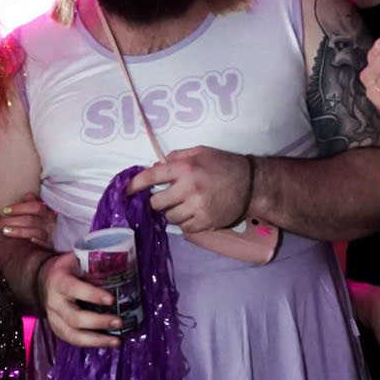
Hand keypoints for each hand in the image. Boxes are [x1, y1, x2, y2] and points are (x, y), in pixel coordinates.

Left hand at [0, 191, 57, 247]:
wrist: (59, 239)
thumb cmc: (44, 223)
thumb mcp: (40, 213)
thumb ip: (32, 203)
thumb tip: (27, 195)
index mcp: (46, 212)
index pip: (34, 207)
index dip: (19, 208)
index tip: (4, 210)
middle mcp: (49, 223)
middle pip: (30, 220)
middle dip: (11, 221)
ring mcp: (49, 235)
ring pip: (33, 232)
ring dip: (17, 231)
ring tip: (4, 231)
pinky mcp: (49, 246)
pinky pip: (43, 244)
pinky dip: (35, 242)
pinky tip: (26, 242)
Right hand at [38, 252, 121, 348]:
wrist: (44, 280)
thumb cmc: (69, 269)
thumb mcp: (77, 260)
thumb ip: (94, 265)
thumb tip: (122, 269)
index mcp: (59, 281)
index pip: (74, 289)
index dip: (92, 295)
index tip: (111, 300)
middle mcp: (54, 302)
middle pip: (74, 318)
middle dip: (99, 322)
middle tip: (119, 322)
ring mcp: (53, 318)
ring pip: (72, 335)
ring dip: (96, 340)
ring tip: (116, 341)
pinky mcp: (56, 329)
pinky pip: (73, 340)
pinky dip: (91, 343)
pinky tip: (106, 343)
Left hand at [127, 147, 251, 231]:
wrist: (253, 185)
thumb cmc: (225, 165)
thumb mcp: (201, 152)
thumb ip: (176, 157)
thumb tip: (156, 166)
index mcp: (185, 167)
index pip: (151, 177)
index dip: (135, 185)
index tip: (126, 192)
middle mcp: (188, 188)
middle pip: (156, 203)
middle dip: (158, 202)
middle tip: (166, 198)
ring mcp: (197, 207)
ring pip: (169, 218)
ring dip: (171, 213)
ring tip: (182, 206)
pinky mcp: (205, 222)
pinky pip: (184, 228)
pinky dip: (185, 223)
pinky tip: (193, 214)